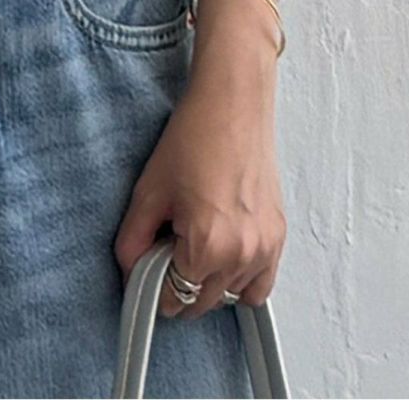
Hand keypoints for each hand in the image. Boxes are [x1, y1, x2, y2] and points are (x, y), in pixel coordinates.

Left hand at [112, 0, 286, 320]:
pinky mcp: (278, 236)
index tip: (145, 273)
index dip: (153, 289)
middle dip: (178, 286)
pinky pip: (260, 284)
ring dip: (208, 284)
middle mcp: (242, 254)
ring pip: (230, 296)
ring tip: (193, 245)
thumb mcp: (149, 190)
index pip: (174, 298)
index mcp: (208, 246)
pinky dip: (240, 280)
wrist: (232, 105)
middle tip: (164, 252)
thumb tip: (130, 267)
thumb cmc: (194, 138)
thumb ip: (133, 239)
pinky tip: (220, 252)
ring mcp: (266, 247)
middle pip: (201, 303)